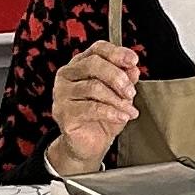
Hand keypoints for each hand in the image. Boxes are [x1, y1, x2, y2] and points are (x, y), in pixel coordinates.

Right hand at [47, 38, 141, 173]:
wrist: (90, 144)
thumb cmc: (102, 118)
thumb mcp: (120, 96)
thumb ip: (125, 80)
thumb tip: (133, 69)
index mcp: (81, 65)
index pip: (98, 49)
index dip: (117, 53)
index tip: (133, 61)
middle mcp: (68, 75)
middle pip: (94, 64)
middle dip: (118, 77)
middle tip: (131, 91)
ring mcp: (62, 93)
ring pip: (94, 87)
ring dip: (117, 99)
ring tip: (128, 109)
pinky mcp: (63, 112)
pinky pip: (90, 108)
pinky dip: (111, 112)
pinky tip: (121, 117)